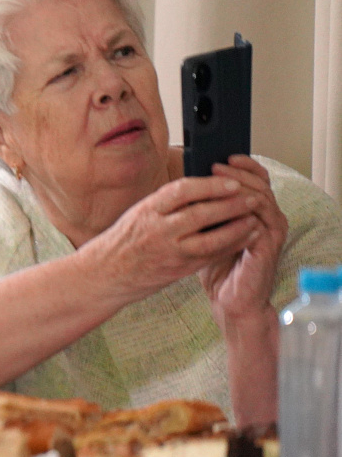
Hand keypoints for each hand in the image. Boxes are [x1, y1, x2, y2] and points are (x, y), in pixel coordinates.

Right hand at [81, 172, 261, 304]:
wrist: (105, 274)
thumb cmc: (123, 241)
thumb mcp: (140, 213)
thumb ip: (168, 203)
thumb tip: (202, 187)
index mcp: (147, 210)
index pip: (182, 191)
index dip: (210, 185)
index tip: (231, 181)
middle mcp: (158, 230)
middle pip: (201, 213)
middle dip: (231, 204)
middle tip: (252, 197)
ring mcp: (169, 251)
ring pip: (210, 238)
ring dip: (237, 227)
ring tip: (255, 217)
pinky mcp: (178, 269)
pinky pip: (210, 256)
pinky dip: (231, 246)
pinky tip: (245, 237)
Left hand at [198, 156, 286, 322]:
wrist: (229, 300)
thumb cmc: (215, 267)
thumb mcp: (206, 232)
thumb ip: (204, 211)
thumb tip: (185, 185)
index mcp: (254, 213)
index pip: (255, 180)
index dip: (243, 166)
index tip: (220, 157)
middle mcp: (267, 219)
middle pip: (259, 184)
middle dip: (237, 172)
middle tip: (216, 165)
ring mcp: (270, 231)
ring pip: (260, 198)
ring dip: (240, 186)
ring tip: (220, 179)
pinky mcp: (268, 246)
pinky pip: (259, 220)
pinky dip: (244, 209)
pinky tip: (228, 203)